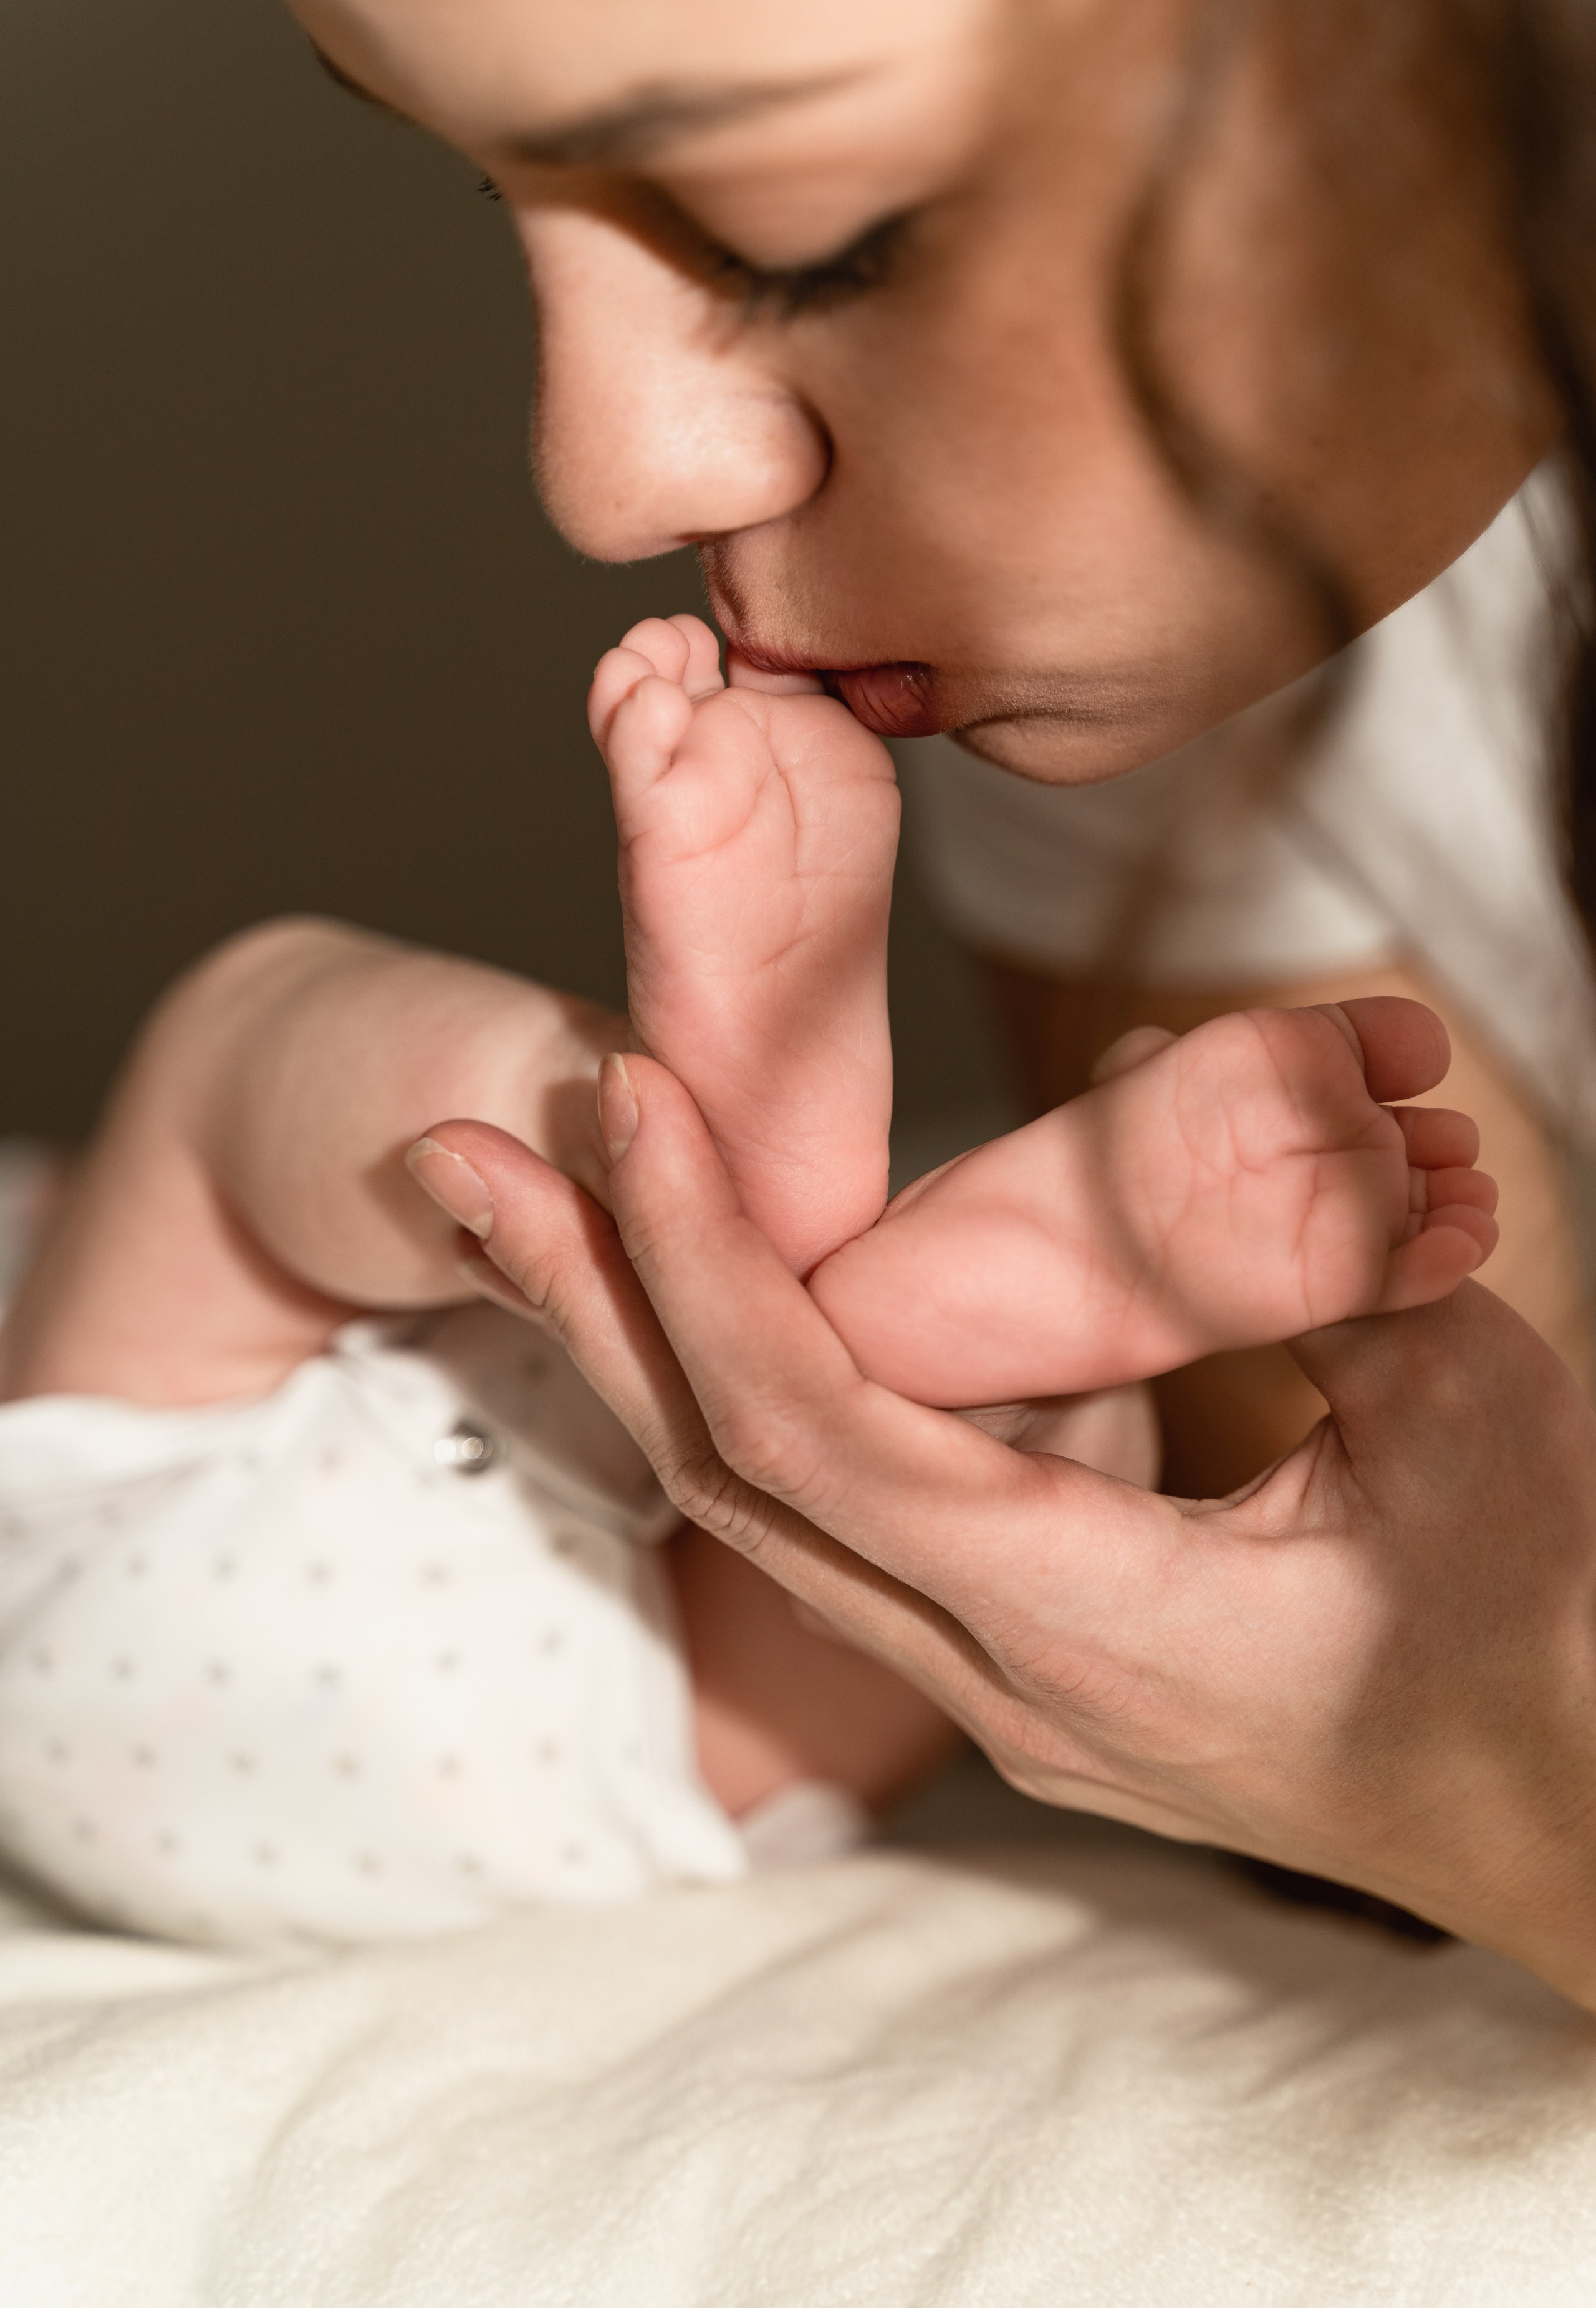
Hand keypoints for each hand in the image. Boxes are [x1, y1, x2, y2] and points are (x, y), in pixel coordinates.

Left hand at [412, 1059, 1595, 2009]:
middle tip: (463, 1154)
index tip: (627, 1104)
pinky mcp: (1032, 1660)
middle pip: (730, 1472)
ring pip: (769, 1506)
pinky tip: (711, 1310)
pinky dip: (756, 1397)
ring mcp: (1004, 1685)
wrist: (1590, 1821)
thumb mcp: (1461, 1418)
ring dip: (651, 1347)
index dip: (703, 1260)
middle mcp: (1003, 1678)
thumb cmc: (1557, 1639)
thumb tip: (1174, 1102)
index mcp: (1085, 1623)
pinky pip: (849, 1521)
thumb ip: (1301, 1256)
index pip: (814, 1428)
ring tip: (543, 1209)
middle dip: (589, 1300)